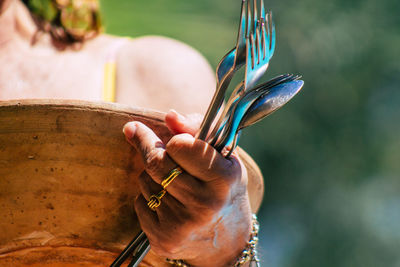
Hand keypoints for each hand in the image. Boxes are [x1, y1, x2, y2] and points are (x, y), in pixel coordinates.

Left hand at [123, 110, 252, 266]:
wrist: (228, 242)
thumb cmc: (226, 191)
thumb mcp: (225, 158)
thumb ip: (198, 131)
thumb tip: (170, 116)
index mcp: (222, 180)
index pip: (180, 146)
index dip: (175, 139)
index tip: (173, 138)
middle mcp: (202, 204)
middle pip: (156, 162)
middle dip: (145, 143)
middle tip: (136, 130)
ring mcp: (180, 224)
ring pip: (145, 181)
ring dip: (152, 174)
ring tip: (173, 182)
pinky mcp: (162, 239)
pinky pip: (140, 203)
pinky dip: (149, 197)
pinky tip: (168, 203)